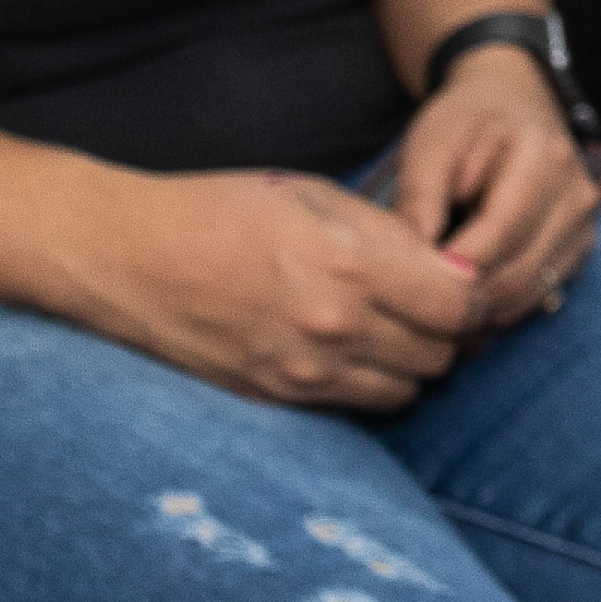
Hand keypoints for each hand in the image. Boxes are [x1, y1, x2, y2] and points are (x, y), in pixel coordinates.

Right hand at [68, 168, 486, 411]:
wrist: (127, 260)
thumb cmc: (220, 211)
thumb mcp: (313, 194)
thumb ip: (388, 232)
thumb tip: (448, 264)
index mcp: (349, 266)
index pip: (459, 304)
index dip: (473, 291)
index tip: (461, 275)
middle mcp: (332, 329)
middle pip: (441, 354)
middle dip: (449, 329)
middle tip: (432, 303)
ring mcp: (302, 372)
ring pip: (405, 391)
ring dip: (413, 362)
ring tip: (394, 327)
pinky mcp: (274, 400)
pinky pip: (353, 407)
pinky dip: (369, 385)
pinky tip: (352, 350)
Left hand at [393, 43, 600, 339]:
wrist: (513, 101)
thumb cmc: (467, 121)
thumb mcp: (431, 141)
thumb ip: (420, 196)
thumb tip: (414, 264)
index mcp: (544, 158)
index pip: (498, 235)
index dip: (449, 269)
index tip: (405, 283)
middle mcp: (577, 196)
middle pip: (516, 275)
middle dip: (460, 298)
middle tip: (411, 302)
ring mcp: (585, 225)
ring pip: (526, 294)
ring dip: (478, 308)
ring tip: (433, 300)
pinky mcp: (580, 247)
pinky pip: (537, 295)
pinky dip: (498, 305)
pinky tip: (464, 295)